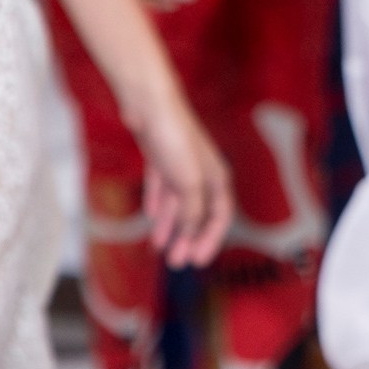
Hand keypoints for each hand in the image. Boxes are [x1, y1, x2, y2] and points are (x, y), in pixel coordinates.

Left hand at [129, 87, 232, 266]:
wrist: (151, 106)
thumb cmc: (175, 140)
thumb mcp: (188, 182)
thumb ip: (192, 210)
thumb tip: (191, 231)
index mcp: (216, 179)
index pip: (219, 217)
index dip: (210, 240)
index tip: (197, 261)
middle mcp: (201, 174)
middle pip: (198, 213)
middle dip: (187, 239)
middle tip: (176, 262)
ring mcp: (180, 166)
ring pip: (177, 203)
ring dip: (169, 225)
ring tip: (158, 245)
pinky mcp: (161, 159)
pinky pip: (161, 187)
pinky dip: (157, 203)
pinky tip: (149, 215)